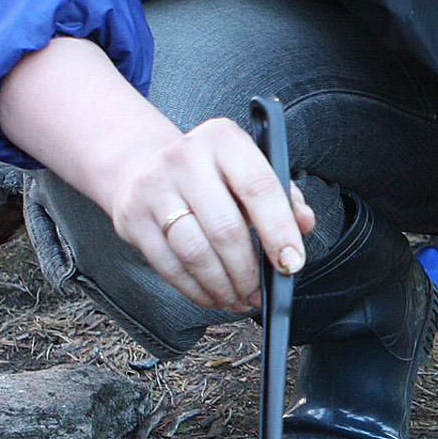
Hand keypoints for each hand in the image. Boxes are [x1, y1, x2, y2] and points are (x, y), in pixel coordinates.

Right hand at [0, 37, 313, 311]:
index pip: (258, 187)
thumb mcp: (250, 169)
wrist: (146, 166)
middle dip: (248, 270)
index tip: (292, 264)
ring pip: (195, 252)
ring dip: (223, 286)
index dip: (279, 230)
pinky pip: (169, 266)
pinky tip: (214, 296)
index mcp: (223, 139)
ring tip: (240, 299)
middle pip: (225, 228)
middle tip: (261, 292)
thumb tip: (304, 224)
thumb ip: (283, 196)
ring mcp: (154, 188)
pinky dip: (196, 290)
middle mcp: (185, 159)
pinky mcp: (134, 219)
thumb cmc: (213, 174)